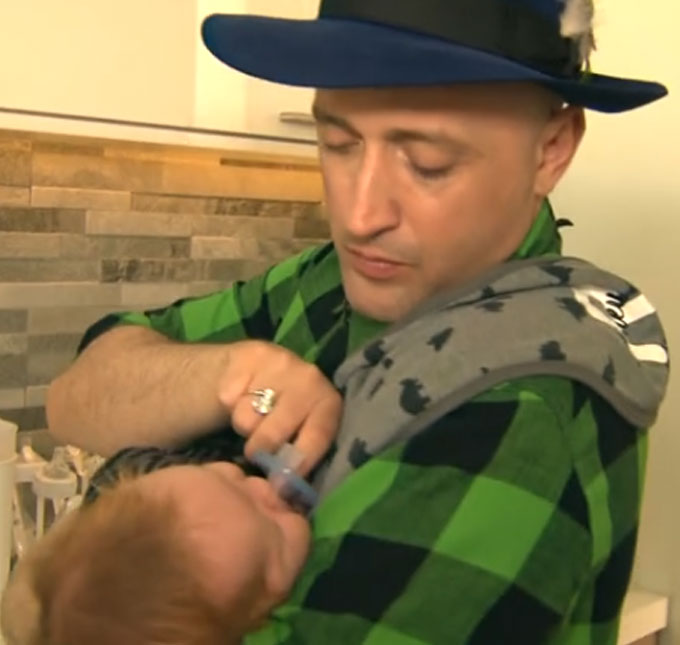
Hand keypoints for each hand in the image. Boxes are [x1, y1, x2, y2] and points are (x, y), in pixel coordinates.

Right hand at [217, 341, 341, 476]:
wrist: (257, 366)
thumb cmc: (284, 411)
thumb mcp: (299, 431)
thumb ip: (298, 457)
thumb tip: (288, 495)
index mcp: (328, 403)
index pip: (318, 436)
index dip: (299, 463)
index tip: (279, 485)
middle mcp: (310, 378)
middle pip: (274, 433)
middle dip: (260, 448)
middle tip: (256, 449)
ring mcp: (281, 363)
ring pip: (246, 417)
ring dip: (244, 423)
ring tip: (253, 415)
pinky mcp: (251, 354)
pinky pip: (228, 397)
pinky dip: (229, 401)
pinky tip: (240, 395)